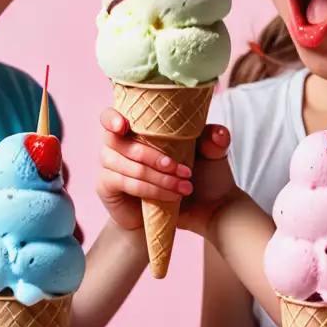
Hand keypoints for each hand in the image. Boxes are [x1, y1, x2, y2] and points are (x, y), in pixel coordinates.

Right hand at [96, 107, 235, 236]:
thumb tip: (218, 134)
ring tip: (184, 186)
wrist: (193, 210)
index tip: (124, 126)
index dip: (112, 119)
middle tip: (183, 169)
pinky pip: (127, 184)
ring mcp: (109, 165)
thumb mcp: (209, 154)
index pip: (110, 117)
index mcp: (135, 126)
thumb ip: (214, 138)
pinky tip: (171, 196)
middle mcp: (117, 143)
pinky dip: (151, 189)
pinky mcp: (107, 186)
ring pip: (129, 166)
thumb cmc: (198, 174)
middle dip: (153, 155)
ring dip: (158, 177)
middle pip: (119, 142)